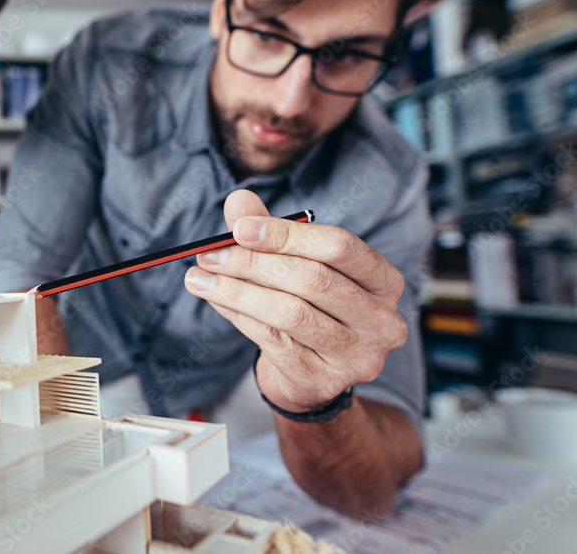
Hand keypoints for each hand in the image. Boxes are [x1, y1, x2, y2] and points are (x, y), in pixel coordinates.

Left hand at [184, 190, 406, 412]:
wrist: (310, 376)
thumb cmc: (308, 307)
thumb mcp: (296, 264)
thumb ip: (270, 230)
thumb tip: (238, 201)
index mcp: (384, 280)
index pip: (339, 246)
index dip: (287, 235)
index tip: (240, 229)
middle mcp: (381, 320)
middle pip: (313, 279)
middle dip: (253, 263)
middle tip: (209, 255)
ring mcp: (357, 355)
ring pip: (290, 313)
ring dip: (236, 292)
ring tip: (199, 279)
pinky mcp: (324, 382)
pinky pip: (273, 342)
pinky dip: (239, 317)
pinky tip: (216, 302)